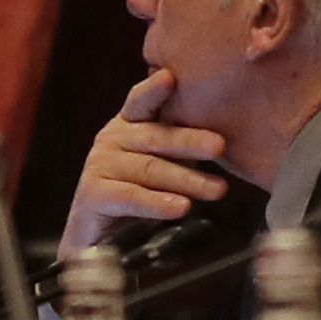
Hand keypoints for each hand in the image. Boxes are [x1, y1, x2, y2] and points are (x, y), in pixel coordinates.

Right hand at [62, 69, 227, 252]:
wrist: (101, 241)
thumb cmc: (142, 195)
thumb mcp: (167, 163)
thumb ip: (184, 147)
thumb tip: (227, 137)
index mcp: (129, 125)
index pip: (142, 102)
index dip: (154, 90)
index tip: (170, 78)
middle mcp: (111, 139)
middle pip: (154, 137)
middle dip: (189, 141)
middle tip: (219, 146)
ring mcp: (100, 165)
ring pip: (149, 169)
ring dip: (186, 180)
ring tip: (217, 190)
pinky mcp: (93, 194)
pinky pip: (131, 197)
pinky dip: (157, 203)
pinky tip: (181, 207)